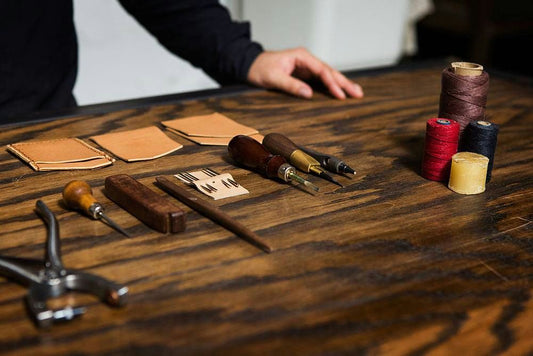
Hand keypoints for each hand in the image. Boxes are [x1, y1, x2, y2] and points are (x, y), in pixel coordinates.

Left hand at [247, 48, 362, 99]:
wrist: (250, 65)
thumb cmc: (260, 69)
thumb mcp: (273, 78)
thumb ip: (291, 85)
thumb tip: (309, 94)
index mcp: (301, 57)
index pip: (321, 70)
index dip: (332, 83)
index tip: (340, 95)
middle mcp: (306, 60)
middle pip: (329, 71)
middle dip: (344, 83)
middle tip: (358, 93)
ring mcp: (306, 67)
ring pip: (328, 76)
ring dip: (341, 84)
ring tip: (356, 93)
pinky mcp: (304, 75)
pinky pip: (321, 80)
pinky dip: (331, 86)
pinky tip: (341, 93)